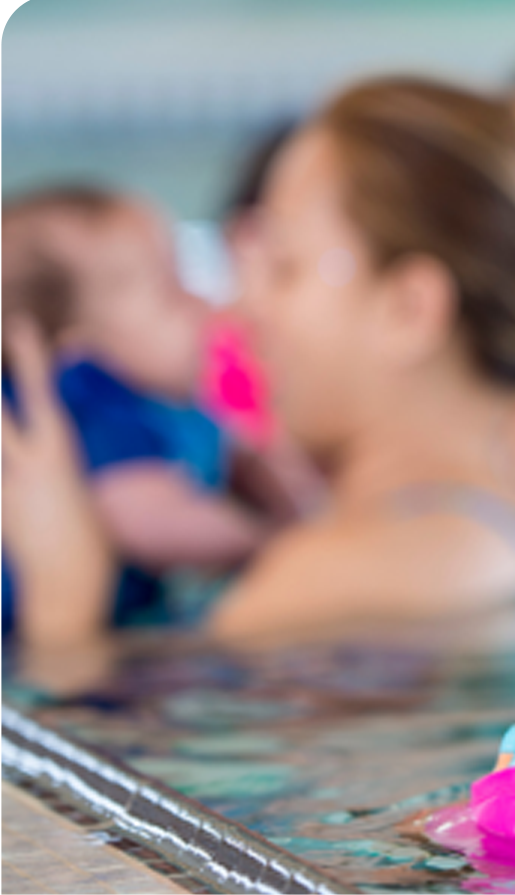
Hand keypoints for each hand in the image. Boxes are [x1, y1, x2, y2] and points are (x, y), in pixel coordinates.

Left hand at [1, 319, 113, 645]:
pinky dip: (3, 463)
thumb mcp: (86, 499)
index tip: (20, 326)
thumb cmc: (94, 552)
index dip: (30, 359)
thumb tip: (50, 452)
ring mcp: (1, 493)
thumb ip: (60, 471)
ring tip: (3, 411)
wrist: (67, 599)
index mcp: (57, 462)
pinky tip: (7, 468)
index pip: (39, 398)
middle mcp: (21, 471)